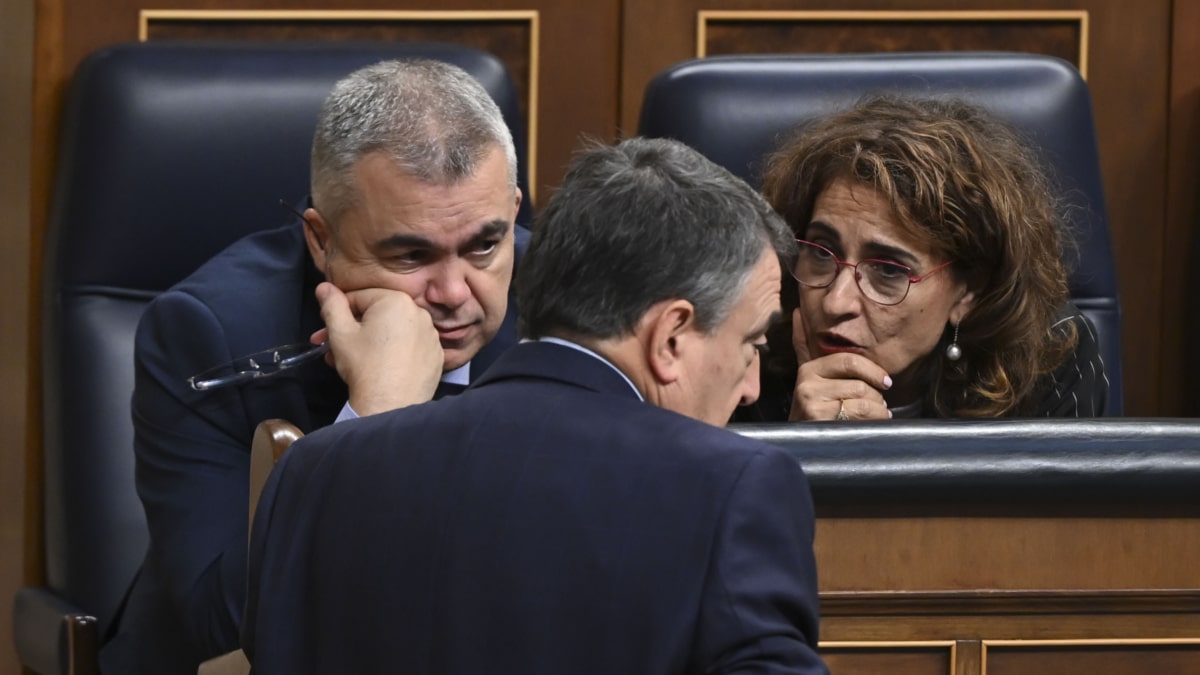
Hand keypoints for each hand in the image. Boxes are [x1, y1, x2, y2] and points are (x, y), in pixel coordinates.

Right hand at [314, 282, 443, 415]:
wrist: (390, 405)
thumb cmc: (364, 366)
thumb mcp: (340, 332)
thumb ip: (331, 305)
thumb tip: (324, 287)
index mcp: (396, 300)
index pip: (359, 297)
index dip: (339, 312)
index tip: (327, 328)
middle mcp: (419, 313)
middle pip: (377, 314)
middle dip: (352, 329)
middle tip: (332, 345)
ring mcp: (431, 336)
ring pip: (393, 331)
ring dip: (371, 341)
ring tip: (351, 360)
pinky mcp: (436, 356)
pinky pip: (410, 346)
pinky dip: (394, 351)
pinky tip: (379, 365)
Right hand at [788, 307, 891, 420]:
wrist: (801, 444)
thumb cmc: (814, 410)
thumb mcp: (811, 378)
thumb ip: (806, 347)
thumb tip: (800, 313)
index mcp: (809, 368)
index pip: (849, 360)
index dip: (873, 371)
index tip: (885, 382)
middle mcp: (807, 382)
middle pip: (859, 383)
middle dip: (875, 396)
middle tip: (878, 404)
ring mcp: (811, 401)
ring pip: (862, 399)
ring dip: (877, 410)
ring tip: (873, 416)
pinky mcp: (818, 418)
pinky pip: (860, 414)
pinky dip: (874, 420)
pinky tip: (871, 425)